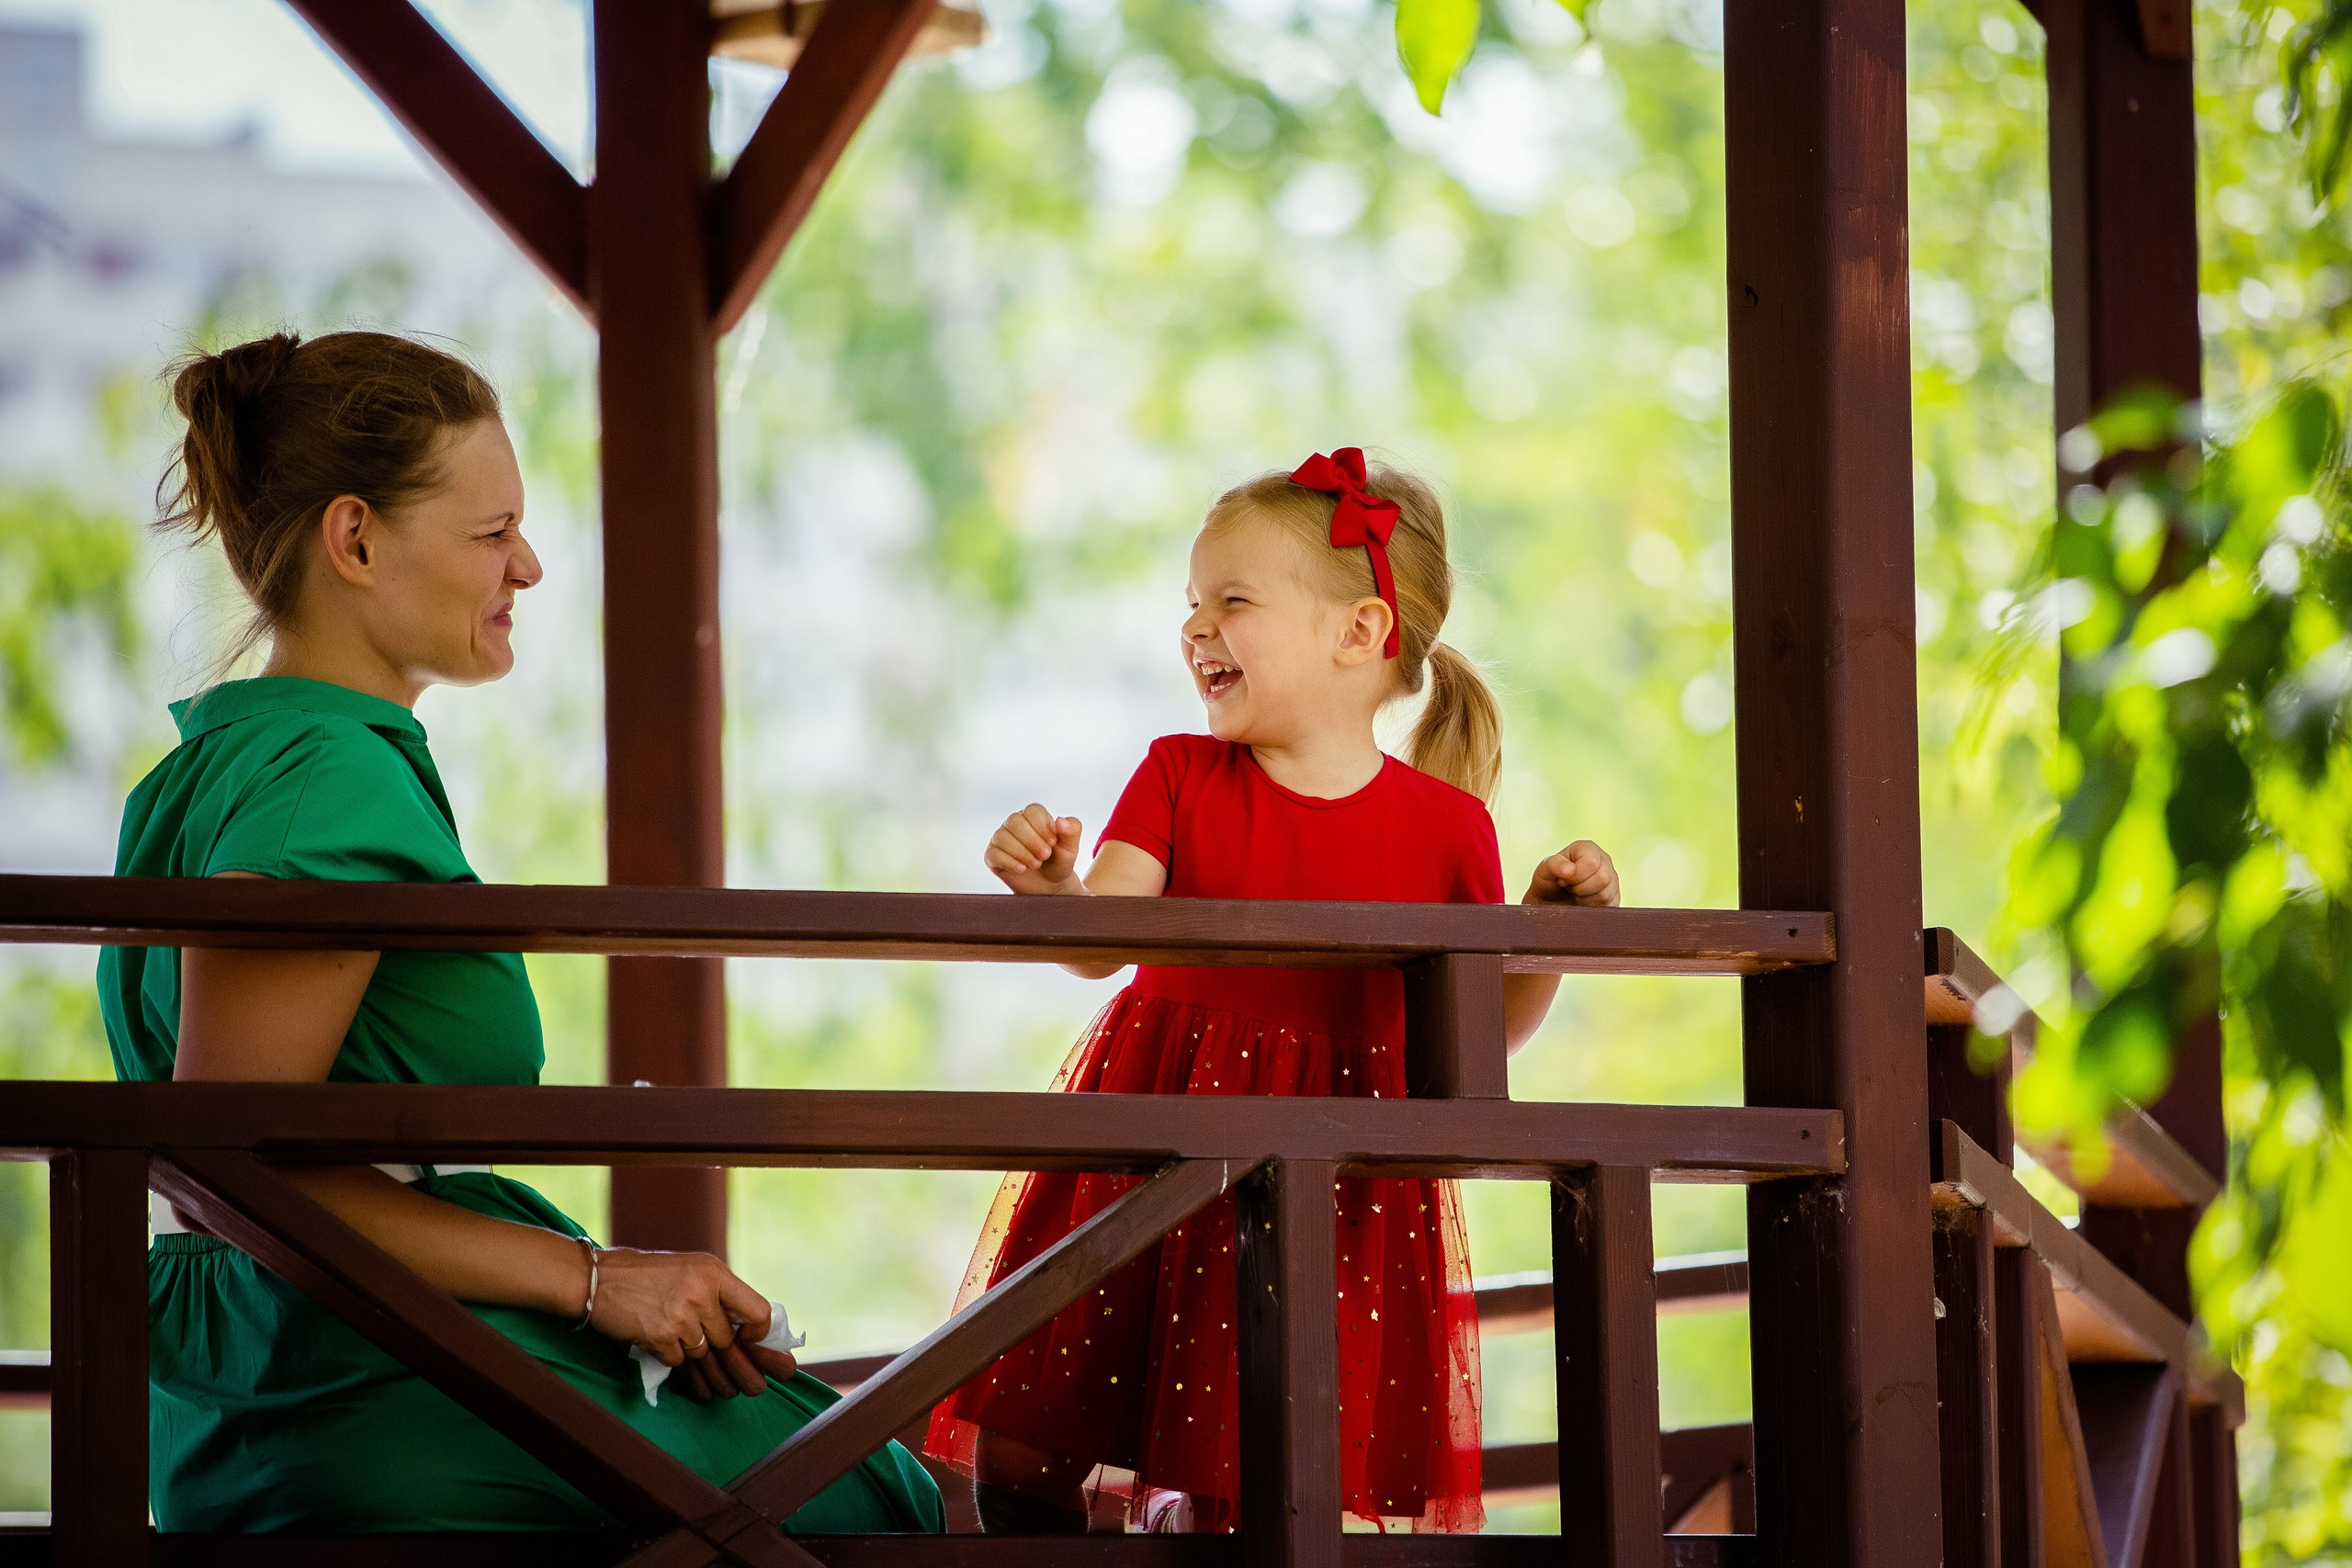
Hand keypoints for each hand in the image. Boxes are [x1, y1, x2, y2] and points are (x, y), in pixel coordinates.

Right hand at [584, 1247, 792, 1399]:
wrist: (596, 1278)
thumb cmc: (643, 1276)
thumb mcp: (688, 1271)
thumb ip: (715, 1295)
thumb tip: (746, 1333)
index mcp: (714, 1272)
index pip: (757, 1310)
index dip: (760, 1334)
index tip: (755, 1345)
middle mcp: (702, 1292)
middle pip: (729, 1342)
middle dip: (740, 1369)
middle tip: (754, 1388)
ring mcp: (681, 1315)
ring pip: (705, 1357)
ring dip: (713, 1378)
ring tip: (724, 1392)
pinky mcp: (660, 1336)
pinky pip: (678, 1362)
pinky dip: (678, 1366)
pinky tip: (683, 1373)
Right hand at [985, 804, 1085, 894]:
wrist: (1049, 886)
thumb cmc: (1059, 862)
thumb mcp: (1071, 847)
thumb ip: (1072, 830)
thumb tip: (1060, 820)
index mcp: (1033, 817)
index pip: (1032, 811)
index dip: (1042, 827)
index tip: (1053, 843)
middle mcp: (1014, 824)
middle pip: (1015, 821)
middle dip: (1032, 841)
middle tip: (1045, 856)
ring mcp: (1001, 839)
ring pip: (1002, 836)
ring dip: (1021, 852)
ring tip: (1035, 864)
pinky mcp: (992, 856)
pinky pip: (993, 853)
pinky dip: (1009, 861)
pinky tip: (1022, 869)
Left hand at [1524, 840, 1619, 906]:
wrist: (1550, 903)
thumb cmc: (1548, 883)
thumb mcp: (1543, 871)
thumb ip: (1553, 865)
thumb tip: (1570, 869)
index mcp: (1587, 848)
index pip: (1591, 863)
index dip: (1575, 876)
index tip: (1563, 881)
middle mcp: (1604, 861)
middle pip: (1602, 879)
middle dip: (1580, 889)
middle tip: (1569, 889)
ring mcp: (1612, 879)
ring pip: (1606, 894)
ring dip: (1585, 900)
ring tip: (1575, 895)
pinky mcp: (1615, 897)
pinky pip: (1610, 907)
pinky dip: (1593, 910)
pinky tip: (1583, 903)